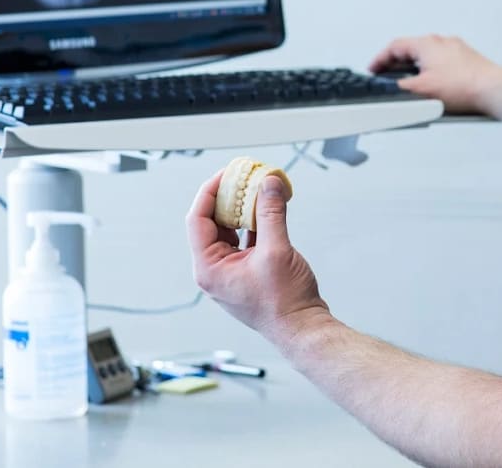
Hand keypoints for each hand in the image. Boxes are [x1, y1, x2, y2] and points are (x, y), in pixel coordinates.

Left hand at [186, 169, 327, 343]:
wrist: (302, 329)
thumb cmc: (284, 302)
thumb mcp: (276, 250)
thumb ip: (271, 212)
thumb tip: (268, 183)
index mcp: (209, 268)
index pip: (198, 219)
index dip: (210, 192)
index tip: (226, 173)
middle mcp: (215, 270)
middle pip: (212, 222)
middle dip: (229, 197)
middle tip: (243, 177)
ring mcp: (231, 271)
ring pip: (230, 230)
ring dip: (243, 209)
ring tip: (258, 189)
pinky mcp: (248, 271)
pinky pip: (245, 239)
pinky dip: (255, 222)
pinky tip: (269, 209)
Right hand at [368, 34, 501, 114]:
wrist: (493, 91)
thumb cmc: (464, 87)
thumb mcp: (421, 91)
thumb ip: (399, 88)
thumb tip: (389, 89)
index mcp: (427, 44)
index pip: (395, 47)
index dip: (380, 60)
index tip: (374, 69)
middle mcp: (442, 43)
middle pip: (412, 53)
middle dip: (398, 67)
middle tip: (390, 80)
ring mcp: (456, 52)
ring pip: (428, 61)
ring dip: (417, 73)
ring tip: (415, 91)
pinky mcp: (467, 63)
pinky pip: (443, 68)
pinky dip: (434, 77)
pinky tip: (437, 95)